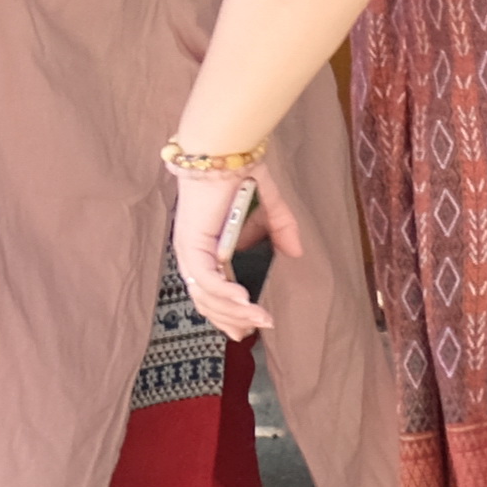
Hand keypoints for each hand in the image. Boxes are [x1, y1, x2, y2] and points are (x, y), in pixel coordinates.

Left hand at [170, 162, 300, 340]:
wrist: (224, 153)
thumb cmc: (241, 173)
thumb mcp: (269, 207)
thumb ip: (281, 229)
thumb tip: (296, 254)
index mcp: (208, 248)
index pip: (212, 291)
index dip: (228, 312)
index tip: (248, 329)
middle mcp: (194, 254)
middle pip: (205, 300)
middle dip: (229, 320)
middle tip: (251, 333)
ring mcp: (190, 250)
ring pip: (206, 295)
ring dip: (233, 310)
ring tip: (259, 319)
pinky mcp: (192, 243)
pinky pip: (208, 277)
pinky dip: (225, 292)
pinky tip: (245, 301)